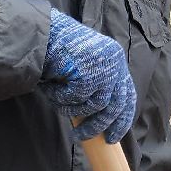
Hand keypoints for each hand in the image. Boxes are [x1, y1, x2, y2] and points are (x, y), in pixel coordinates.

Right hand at [41, 9, 135, 143]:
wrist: (43, 32)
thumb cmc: (60, 49)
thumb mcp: (86, 65)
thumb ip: (96, 84)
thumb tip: (99, 118)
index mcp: (116, 59)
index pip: (127, 94)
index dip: (122, 118)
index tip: (113, 137)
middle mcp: (115, 63)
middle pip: (116, 105)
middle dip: (100, 126)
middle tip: (84, 137)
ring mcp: (104, 69)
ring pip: (95, 106)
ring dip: (74, 111)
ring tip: (58, 104)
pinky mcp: (89, 75)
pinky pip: (76, 99)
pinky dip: (62, 99)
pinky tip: (51, 88)